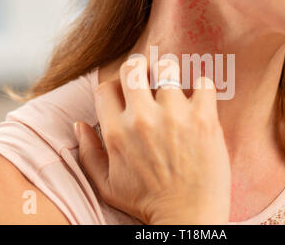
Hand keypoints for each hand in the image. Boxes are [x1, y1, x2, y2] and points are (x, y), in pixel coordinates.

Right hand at [74, 57, 230, 223]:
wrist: (188, 218)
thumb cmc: (147, 203)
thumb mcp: (107, 185)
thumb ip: (88, 154)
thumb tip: (79, 125)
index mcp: (116, 132)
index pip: (106, 87)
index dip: (115, 87)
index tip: (127, 93)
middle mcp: (142, 118)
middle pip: (133, 67)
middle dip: (139, 66)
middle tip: (149, 75)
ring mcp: (174, 115)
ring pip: (167, 67)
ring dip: (169, 73)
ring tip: (174, 85)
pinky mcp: (204, 118)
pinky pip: (204, 82)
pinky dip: (202, 86)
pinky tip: (198, 100)